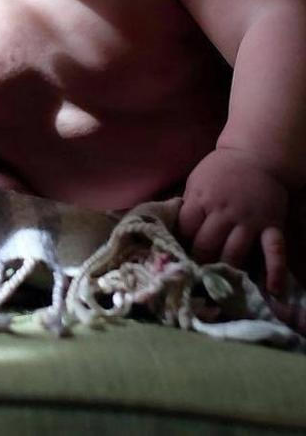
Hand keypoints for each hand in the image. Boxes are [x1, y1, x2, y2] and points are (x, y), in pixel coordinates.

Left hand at [177, 148, 288, 293]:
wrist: (255, 157)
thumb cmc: (219, 171)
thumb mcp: (196, 182)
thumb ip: (189, 206)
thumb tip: (174, 230)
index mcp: (202, 199)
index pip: (186, 229)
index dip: (180, 243)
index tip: (177, 255)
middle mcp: (225, 212)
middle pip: (207, 245)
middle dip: (199, 262)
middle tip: (195, 276)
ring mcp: (249, 221)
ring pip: (235, 253)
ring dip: (226, 270)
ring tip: (219, 286)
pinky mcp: (271, 227)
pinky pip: (274, 251)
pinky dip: (275, 272)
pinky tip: (273, 291)